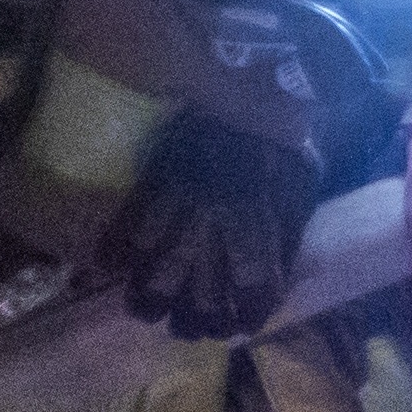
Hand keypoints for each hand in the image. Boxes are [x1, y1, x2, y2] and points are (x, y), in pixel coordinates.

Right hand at [97, 109, 323, 338]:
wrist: (252, 82)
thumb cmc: (279, 142)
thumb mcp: (302, 187)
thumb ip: (288, 234)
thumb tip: (278, 281)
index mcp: (260, 215)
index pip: (254, 281)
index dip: (250, 310)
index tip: (245, 323)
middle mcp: (217, 216)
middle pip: (198, 289)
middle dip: (194, 320)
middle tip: (191, 329)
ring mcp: (180, 199)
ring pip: (155, 266)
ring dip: (147, 297)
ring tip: (147, 310)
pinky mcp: (154, 180)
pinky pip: (126, 223)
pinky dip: (113, 250)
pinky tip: (108, 268)